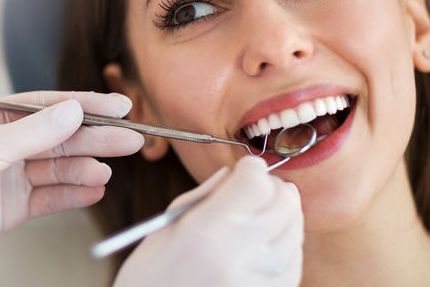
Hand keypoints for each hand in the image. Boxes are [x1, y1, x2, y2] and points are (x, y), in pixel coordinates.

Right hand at [113, 156, 303, 286]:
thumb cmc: (149, 277)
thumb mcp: (165, 228)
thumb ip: (204, 196)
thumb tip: (234, 174)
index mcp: (206, 231)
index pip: (256, 181)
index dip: (251, 168)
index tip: (243, 170)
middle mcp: (238, 255)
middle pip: (285, 202)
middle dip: (273, 187)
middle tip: (256, 189)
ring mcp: (258, 282)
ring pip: (295, 231)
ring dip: (281, 216)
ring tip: (257, 219)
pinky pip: (294, 263)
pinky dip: (285, 247)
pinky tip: (262, 246)